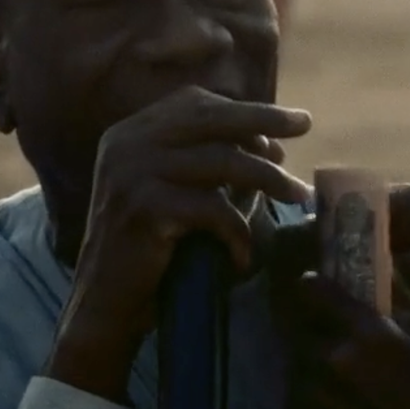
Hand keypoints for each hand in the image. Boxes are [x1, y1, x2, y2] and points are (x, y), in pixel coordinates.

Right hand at [47, 87, 312, 401]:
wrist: (105, 304)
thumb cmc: (148, 252)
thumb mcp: (171, 193)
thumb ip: (204, 163)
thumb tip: (269, 144)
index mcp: (130, 133)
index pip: (195, 104)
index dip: (246, 110)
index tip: (290, 122)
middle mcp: (125, 143)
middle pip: (209, 119)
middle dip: (264, 120)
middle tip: (304, 125)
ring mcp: (131, 173)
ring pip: (221, 161)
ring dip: (269, 179)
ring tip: (298, 196)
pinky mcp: (143, 208)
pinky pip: (213, 209)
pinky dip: (238, 232)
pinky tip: (243, 256)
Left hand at [273, 270, 409, 408]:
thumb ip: (402, 298)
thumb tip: (380, 266)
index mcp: (365, 334)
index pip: (313, 291)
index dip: (312, 286)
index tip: (315, 289)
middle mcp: (332, 362)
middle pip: (300, 330)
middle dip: (313, 331)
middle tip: (333, 340)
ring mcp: (316, 400)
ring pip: (296, 367)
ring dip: (310, 368)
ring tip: (338, 380)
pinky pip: (294, 403)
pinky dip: (308, 400)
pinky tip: (334, 407)